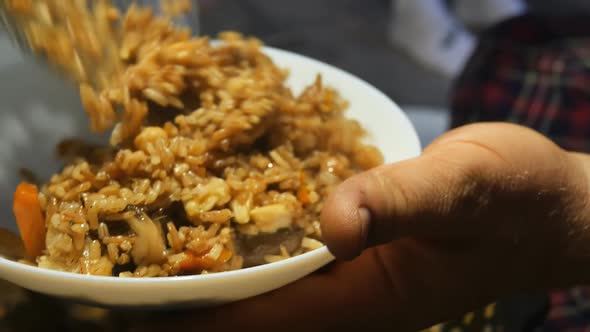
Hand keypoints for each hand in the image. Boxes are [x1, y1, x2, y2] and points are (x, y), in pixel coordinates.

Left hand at [136, 123, 589, 331]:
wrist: (550, 207)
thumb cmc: (516, 198)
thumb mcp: (464, 187)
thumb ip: (400, 201)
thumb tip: (333, 222)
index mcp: (372, 295)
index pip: (269, 316)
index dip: (204, 312)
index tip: (142, 300)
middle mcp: (356, 297)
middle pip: (262, 314)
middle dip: (199, 302)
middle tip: (133, 277)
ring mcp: (359, 279)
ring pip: (276, 289)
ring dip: (222, 277)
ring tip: (161, 254)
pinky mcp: (364, 255)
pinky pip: (298, 261)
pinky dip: (258, 250)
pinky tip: (231, 224)